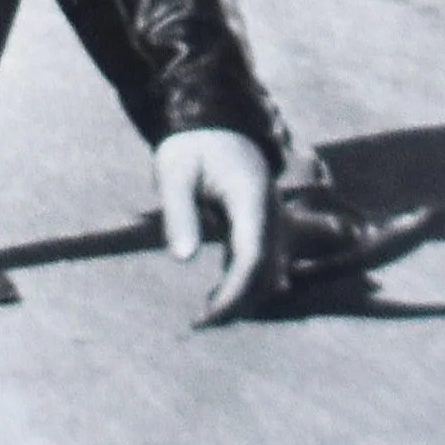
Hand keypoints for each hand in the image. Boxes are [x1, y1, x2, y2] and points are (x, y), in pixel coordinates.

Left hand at [154, 127, 274, 326]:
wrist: (211, 120)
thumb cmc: (189, 145)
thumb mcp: (174, 173)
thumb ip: (179, 213)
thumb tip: (182, 258)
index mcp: (251, 196)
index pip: (253, 255)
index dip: (235, 290)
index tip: (208, 314)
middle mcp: (270, 211)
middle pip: (267, 270)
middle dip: (238, 303)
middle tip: (199, 324)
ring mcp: (271, 218)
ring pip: (270, 271)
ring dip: (243, 297)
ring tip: (205, 317)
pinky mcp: (262, 224)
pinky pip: (262, 262)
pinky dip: (243, 284)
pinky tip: (216, 299)